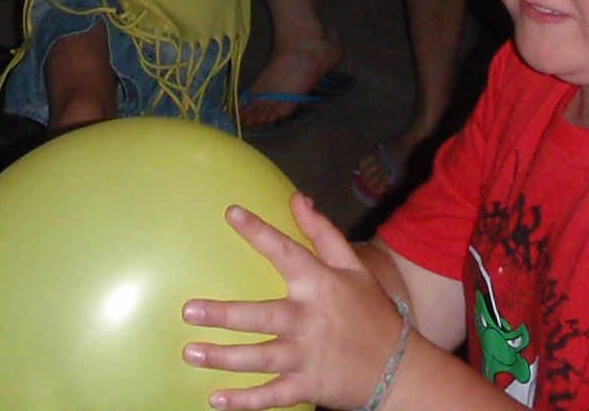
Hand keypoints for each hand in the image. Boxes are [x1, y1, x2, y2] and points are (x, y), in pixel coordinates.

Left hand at [182, 194, 408, 410]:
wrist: (399, 368)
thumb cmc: (371, 312)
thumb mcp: (354, 267)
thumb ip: (323, 233)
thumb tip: (297, 199)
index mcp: (320, 284)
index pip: (286, 252)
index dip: (259, 231)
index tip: (231, 214)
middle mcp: (309, 320)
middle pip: (261, 316)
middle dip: (224, 315)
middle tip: (188, 310)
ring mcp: (307, 356)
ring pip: (260, 358)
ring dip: (224, 357)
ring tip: (190, 352)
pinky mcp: (308, 387)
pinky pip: (272, 396)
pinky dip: (245, 401)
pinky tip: (216, 399)